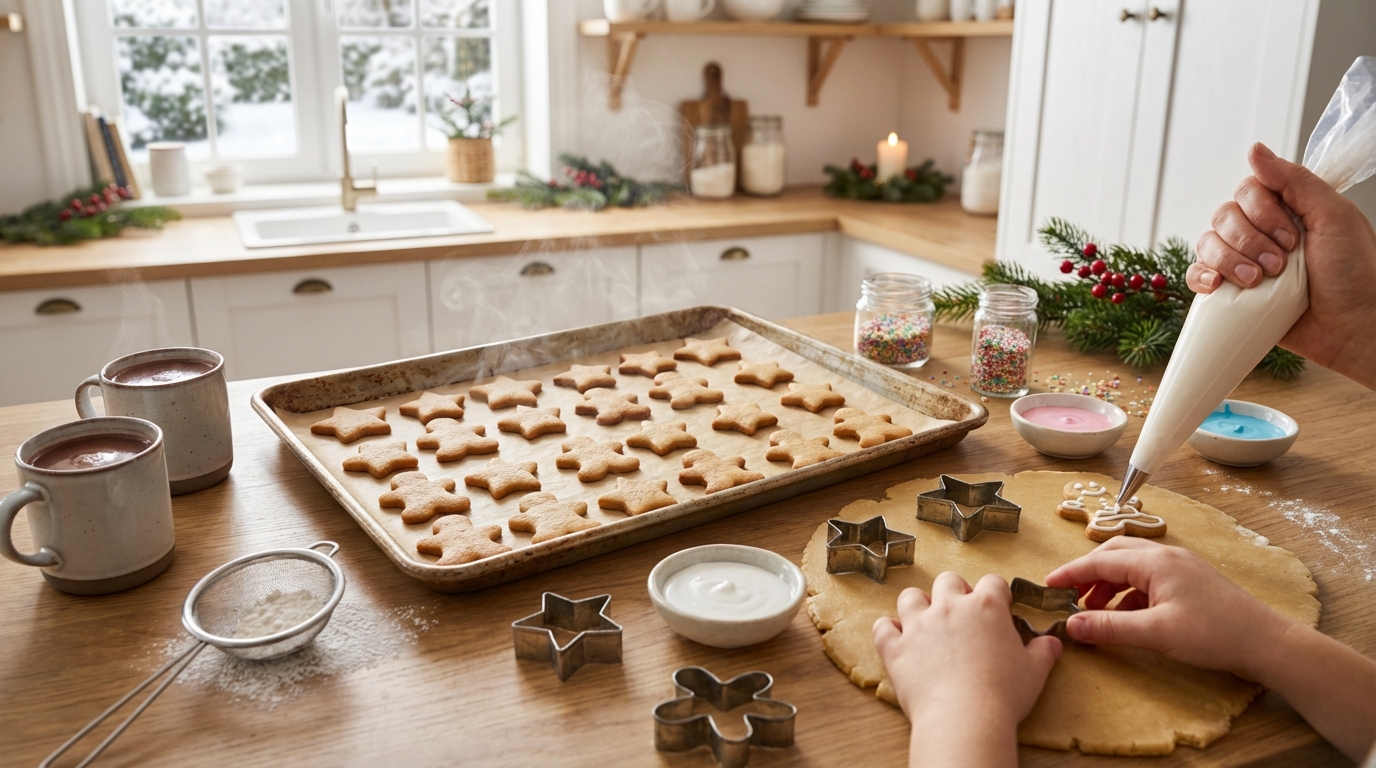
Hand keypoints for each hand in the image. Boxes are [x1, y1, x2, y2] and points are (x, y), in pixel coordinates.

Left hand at [873, 573, 1061, 767]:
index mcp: (986, 607)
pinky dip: (887, 630)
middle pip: (948, 580)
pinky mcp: (896, 648)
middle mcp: (949, 607)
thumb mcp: (1034, 672)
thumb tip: (1052, 643)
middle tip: (963, 613)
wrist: (964, 718)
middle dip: (956, 591)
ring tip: (926, 620)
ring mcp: (918, 625)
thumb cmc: (1003, 695)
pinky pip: (882, 628)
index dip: (997, 593)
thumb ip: (1043, 652)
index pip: (993, 582)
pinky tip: (895, 637)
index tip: (1000, 607)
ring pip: (910, 597)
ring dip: (917, 604)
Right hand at [1044, 537, 1288, 677]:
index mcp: (1156, 561)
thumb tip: (1071, 625)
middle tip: (1069, 596)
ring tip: (1094, 611)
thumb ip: (1110, 627)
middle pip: (1115, 554)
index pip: (1100, 560)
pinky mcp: (1191, 582)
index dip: (1070, 573)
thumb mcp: (1155, 632)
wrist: (1267, 643)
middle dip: (1088, 573)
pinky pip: (1148, 579)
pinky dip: (1129, 594)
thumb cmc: (1214, 634)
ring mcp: (1181, 567)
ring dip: (1108, 585)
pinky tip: (1127, 616)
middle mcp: (1166, 556)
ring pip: (1132, 566)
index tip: (1046, 586)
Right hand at [1190, 142, 1375, 387]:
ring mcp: (1244, 261)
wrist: (1351, 328)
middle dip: (1249, 241)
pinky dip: (1201, 278)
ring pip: (1207, 243)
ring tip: (1258, 282)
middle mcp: (1261, 232)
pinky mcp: (1232, 292)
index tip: (1292, 238)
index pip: (1247, 191)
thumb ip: (1295, 180)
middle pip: (1224, 216)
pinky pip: (1197, 275)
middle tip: (1279, 264)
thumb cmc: (1354, 274)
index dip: (1261, 213)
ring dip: (1229, 261)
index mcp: (1286, 209)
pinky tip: (1217, 287)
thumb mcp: (1334, 217)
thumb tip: (1254, 149)